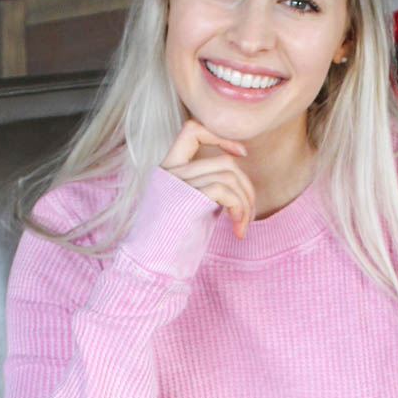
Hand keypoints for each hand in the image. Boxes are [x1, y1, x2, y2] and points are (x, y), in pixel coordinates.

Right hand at [160, 120, 253, 238]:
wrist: (150, 267)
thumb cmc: (173, 242)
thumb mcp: (189, 206)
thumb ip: (204, 186)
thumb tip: (238, 179)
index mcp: (168, 169)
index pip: (192, 129)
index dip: (220, 136)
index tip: (240, 154)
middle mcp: (170, 172)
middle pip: (224, 161)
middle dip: (246, 187)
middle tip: (247, 214)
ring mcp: (177, 185)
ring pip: (229, 175)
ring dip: (246, 202)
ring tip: (242, 224)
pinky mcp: (186, 200)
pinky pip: (225, 191)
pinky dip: (239, 209)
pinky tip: (238, 230)